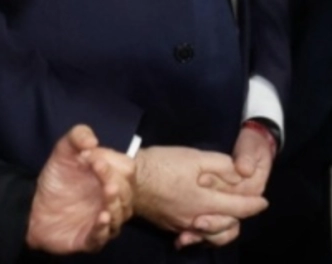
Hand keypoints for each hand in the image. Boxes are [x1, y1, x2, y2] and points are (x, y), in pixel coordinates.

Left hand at [26, 125, 134, 253]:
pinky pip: (101, 237)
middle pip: (127, 192)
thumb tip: (92, 141)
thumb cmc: (57, 178)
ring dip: (115, 204)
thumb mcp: (63, 151)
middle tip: (98, 169)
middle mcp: (112, 199)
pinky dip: (103, 229)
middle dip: (116, 180)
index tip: (91, 157)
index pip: (126, 168)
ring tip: (107, 193)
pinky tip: (101, 218)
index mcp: (110, 177)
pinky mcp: (90, 239)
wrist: (34, 206)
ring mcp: (102, 220)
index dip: (112, 162)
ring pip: (120, 215)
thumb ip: (77, 136)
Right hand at [133, 145, 267, 246]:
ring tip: (225, 217)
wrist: (126, 179)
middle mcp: (197, 219)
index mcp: (205, 202)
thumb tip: (239, 172)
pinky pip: (193, 234)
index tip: (263, 201)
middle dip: (239, 216)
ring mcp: (182, 225)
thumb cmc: (160, 165)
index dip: (253, 204)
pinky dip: (202, 231)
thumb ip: (219, 165)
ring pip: (212, 234)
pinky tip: (199, 224)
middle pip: (228, 225)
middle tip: (243, 205)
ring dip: (222, 227)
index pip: (238, 208)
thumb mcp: (192, 157)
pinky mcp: (169, 226)